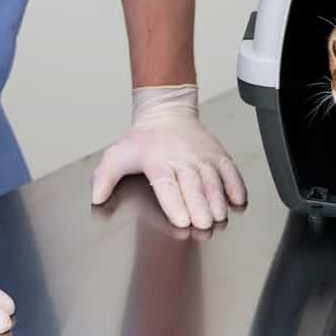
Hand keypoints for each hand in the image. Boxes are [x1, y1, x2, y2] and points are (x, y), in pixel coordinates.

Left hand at [91, 85, 248, 229]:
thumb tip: (96, 198)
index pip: (167, 185)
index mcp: (157, 161)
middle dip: (200, 206)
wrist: (167, 112)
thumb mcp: (117, 155)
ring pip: (213, 179)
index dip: (175, 203)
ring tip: (220, 215)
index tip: (182, 219)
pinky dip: (236, 184)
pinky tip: (238, 200)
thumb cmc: (143, 140)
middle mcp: (181, 158)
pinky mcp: (217, 154)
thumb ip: (104, 178)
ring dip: (218, 199)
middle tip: (205, 224)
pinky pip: (229, 169)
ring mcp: (202, 156)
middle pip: (193, 185)